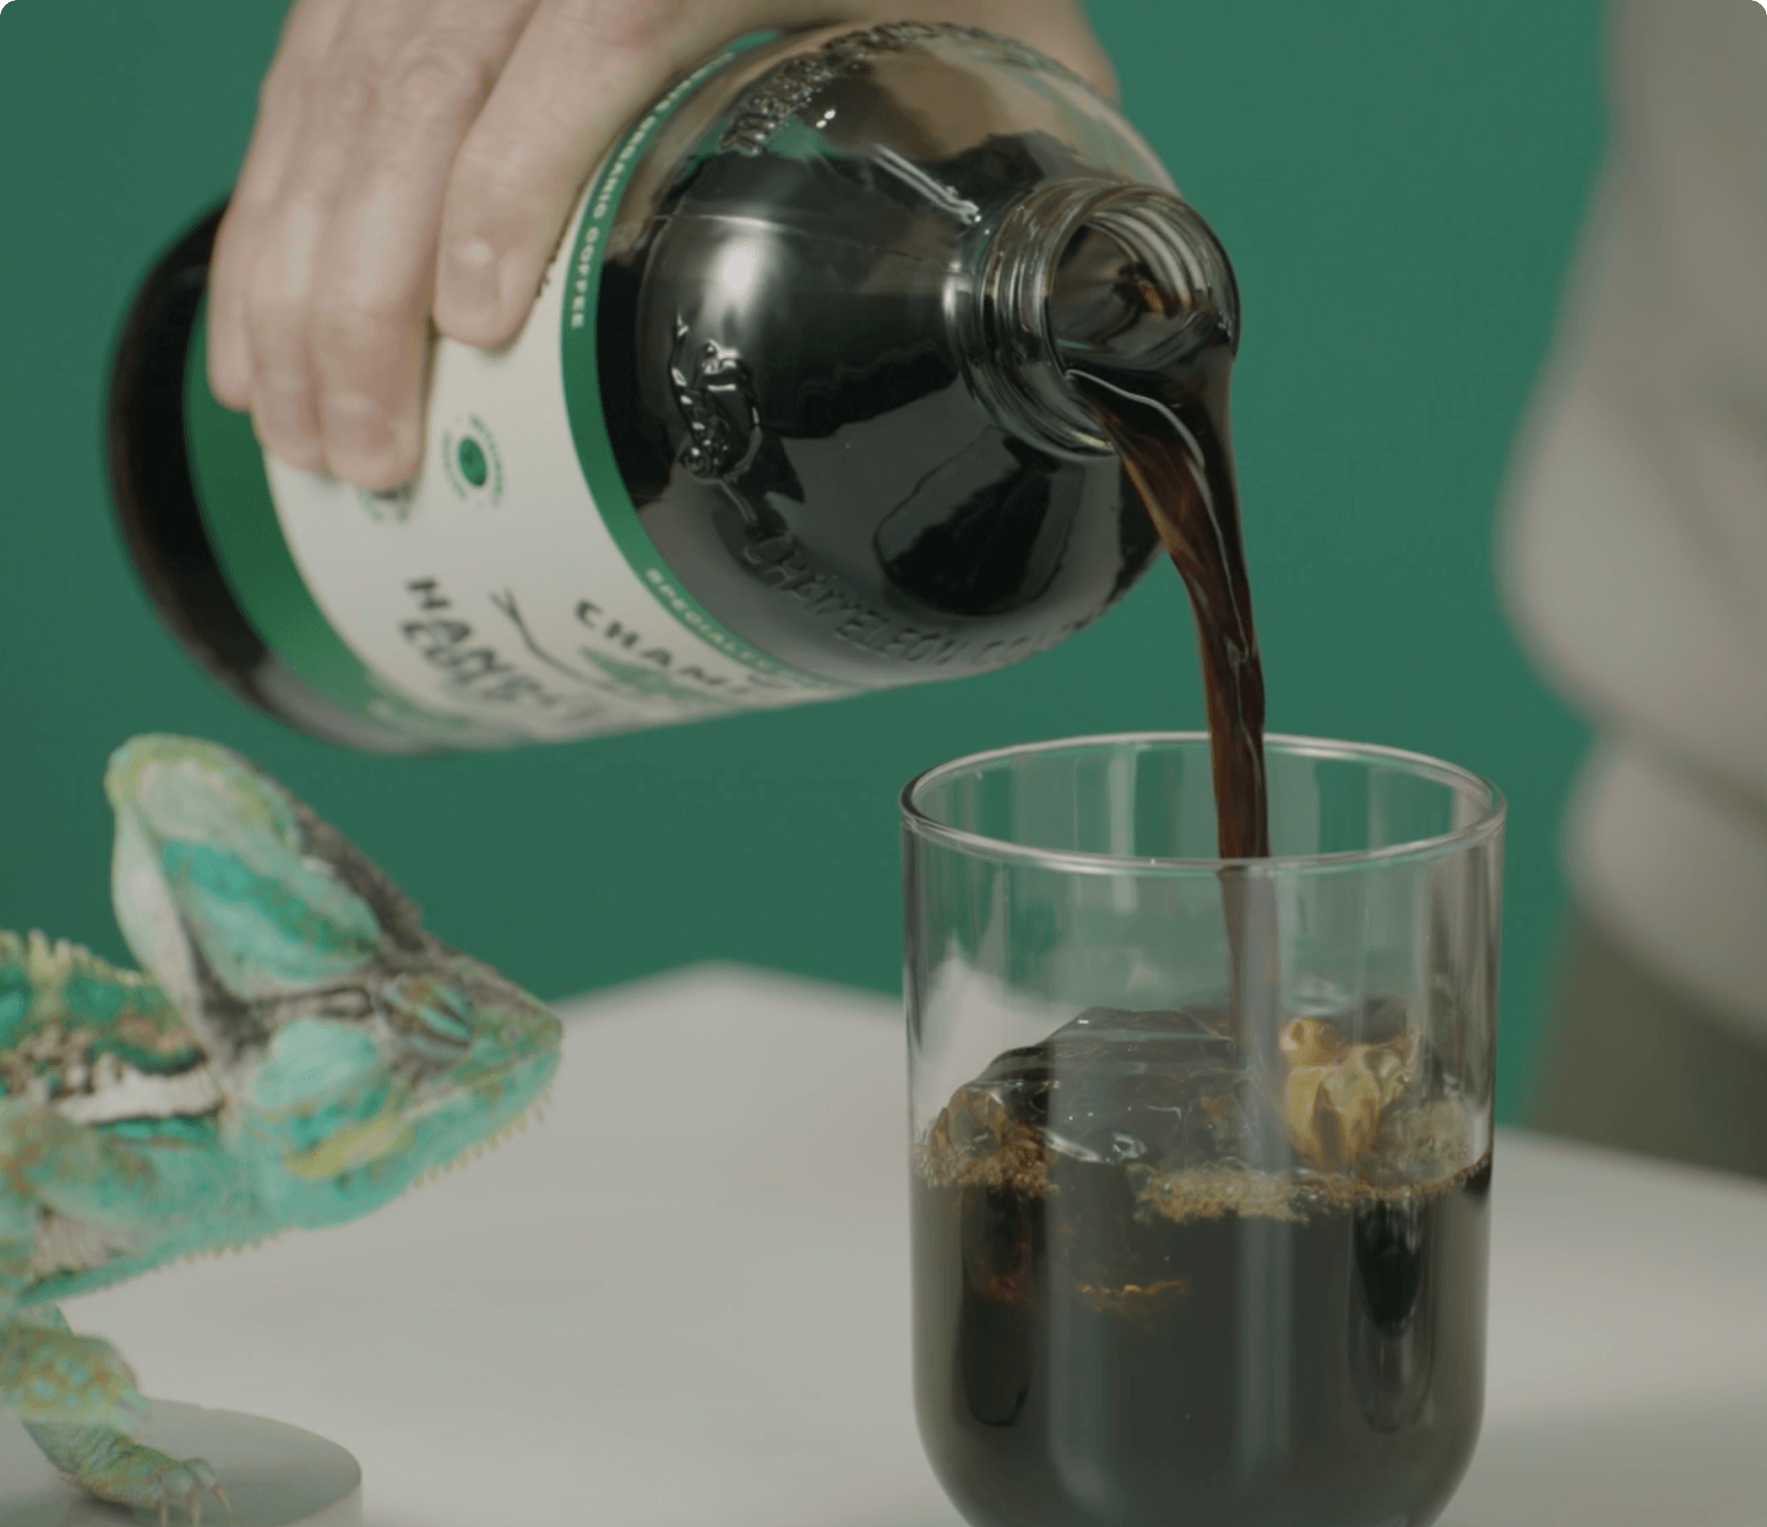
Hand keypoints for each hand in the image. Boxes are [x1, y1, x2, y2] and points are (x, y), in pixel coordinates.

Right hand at [207, 0, 1114, 489]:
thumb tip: (1085, 303)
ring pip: (332, 86)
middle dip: (363, 282)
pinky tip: (252, 333)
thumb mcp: (1004, 9)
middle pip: (416, 75)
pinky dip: (269, 212)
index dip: (514, 173)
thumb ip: (1036, 125)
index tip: (479, 327)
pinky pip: (298, 78)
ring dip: (292, 270)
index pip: (590, 31)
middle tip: (365, 457)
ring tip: (295, 435)